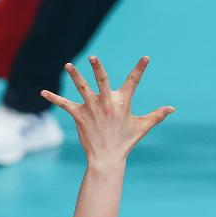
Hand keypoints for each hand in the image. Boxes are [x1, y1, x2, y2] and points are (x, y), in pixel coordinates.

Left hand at [42, 56, 174, 166]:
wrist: (107, 159)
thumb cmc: (125, 142)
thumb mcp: (142, 127)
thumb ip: (157, 115)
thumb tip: (172, 108)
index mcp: (122, 103)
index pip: (133, 82)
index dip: (140, 69)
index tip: (145, 58)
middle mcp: (106, 102)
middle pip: (102, 80)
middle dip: (97, 68)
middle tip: (92, 57)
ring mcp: (92, 108)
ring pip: (82, 88)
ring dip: (74, 76)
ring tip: (68, 65)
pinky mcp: (79, 116)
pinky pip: (65, 104)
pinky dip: (54, 98)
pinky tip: (43, 92)